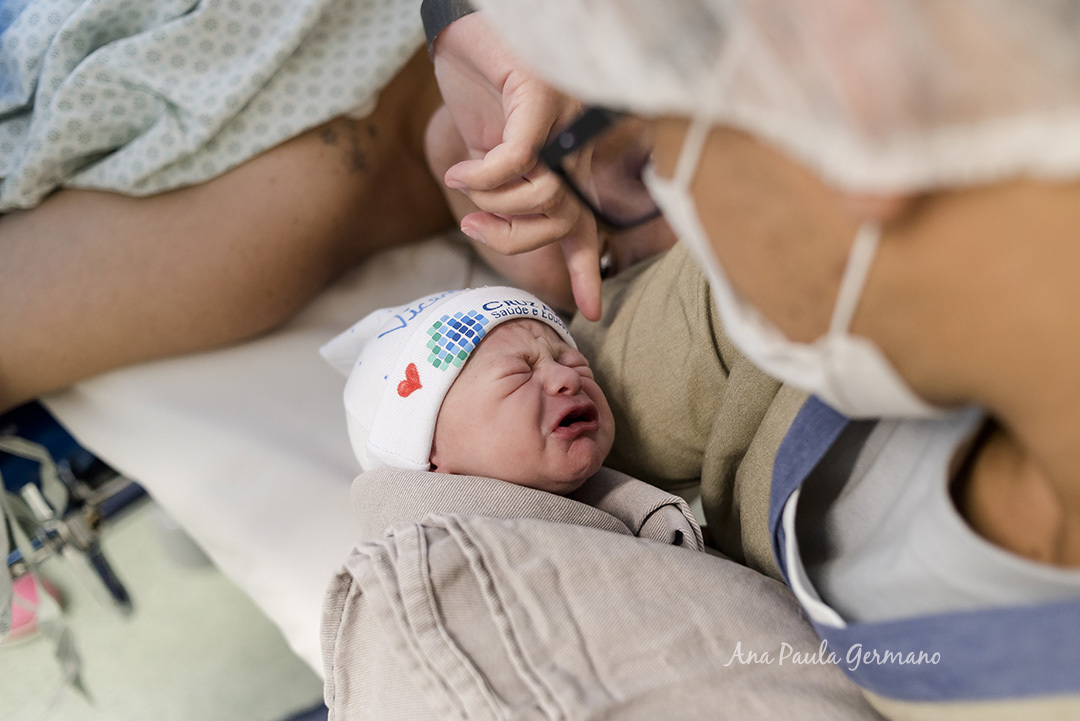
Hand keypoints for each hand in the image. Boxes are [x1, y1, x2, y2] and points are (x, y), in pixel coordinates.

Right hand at [431, 13, 602, 319]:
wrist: (468, 32)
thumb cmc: (481, 89)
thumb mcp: (491, 151)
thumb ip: (504, 189)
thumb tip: (494, 231)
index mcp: (569, 163)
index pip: (585, 224)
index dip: (587, 269)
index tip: (589, 312)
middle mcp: (576, 145)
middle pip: (561, 219)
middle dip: (514, 238)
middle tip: (474, 230)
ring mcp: (564, 122)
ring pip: (541, 195)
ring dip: (493, 203)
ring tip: (464, 185)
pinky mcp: (541, 97)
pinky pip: (516, 161)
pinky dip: (483, 175)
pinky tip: (462, 168)